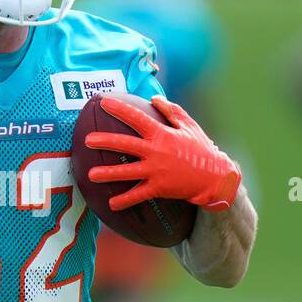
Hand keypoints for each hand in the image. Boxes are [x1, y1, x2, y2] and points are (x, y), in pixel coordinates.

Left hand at [84, 95, 241, 212]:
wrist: (215, 177)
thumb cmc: (201, 149)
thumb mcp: (189, 126)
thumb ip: (171, 110)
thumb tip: (154, 97)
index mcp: (162, 134)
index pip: (137, 118)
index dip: (119, 109)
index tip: (103, 102)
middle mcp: (156, 151)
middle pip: (125, 145)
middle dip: (104, 141)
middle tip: (86, 140)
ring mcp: (156, 171)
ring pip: (127, 172)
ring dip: (108, 174)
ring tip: (91, 174)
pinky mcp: (159, 188)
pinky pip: (138, 195)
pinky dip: (125, 200)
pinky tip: (111, 204)